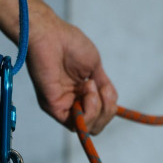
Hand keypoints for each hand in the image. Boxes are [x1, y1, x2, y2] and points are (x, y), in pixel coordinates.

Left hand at [26, 13, 117, 134]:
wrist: (52, 35)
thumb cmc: (70, 44)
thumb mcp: (95, 67)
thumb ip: (103, 88)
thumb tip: (111, 102)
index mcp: (81, 94)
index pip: (99, 116)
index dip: (109, 109)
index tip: (107, 91)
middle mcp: (71, 103)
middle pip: (96, 126)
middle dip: (107, 111)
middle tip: (101, 89)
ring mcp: (63, 107)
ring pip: (89, 128)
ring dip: (98, 108)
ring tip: (90, 85)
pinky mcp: (54, 108)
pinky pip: (77, 124)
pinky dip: (89, 110)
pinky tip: (87, 90)